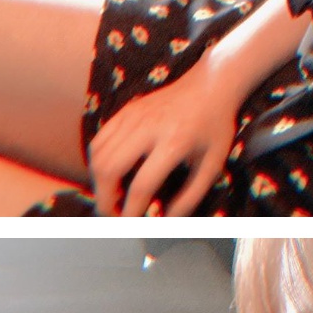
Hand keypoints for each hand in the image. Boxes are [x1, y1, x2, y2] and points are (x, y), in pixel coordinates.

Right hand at [89, 45, 239, 219]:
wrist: (210, 85)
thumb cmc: (214, 128)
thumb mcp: (212, 165)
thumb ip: (190, 197)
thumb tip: (164, 220)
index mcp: (174, 142)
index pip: (141, 184)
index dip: (131, 211)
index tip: (130, 227)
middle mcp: (148, 127)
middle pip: (109, 169)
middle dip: (106, 199)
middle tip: (114, 214)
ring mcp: (133, 115)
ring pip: (98, 155)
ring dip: (99, 182)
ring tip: (112, 197)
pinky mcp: (126, 110)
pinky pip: (100, 139)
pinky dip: (97, 162)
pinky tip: (109, 174)